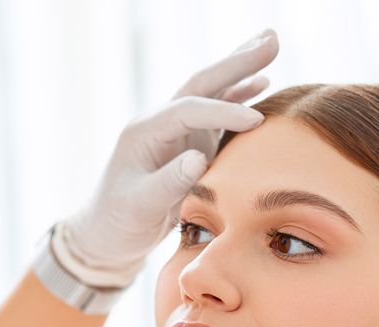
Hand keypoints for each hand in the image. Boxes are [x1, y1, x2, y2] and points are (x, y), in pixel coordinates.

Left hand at [51, 29, 278, 288]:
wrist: (107, 235)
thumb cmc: (118, 221)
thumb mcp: (140, 206)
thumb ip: (169, 183)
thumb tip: (199, 158)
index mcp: (144, 132)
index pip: (189, 110)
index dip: (223, 110)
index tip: (255, 120)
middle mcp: (160, 124)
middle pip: (201, 84)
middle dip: (236, 63)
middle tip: (272, 39)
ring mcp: (175, 132)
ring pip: (211, 93)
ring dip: (241, 70)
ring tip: (271, 45)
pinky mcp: (188, 145)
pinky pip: (217, 114)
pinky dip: (239, 97)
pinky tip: (262, 83)